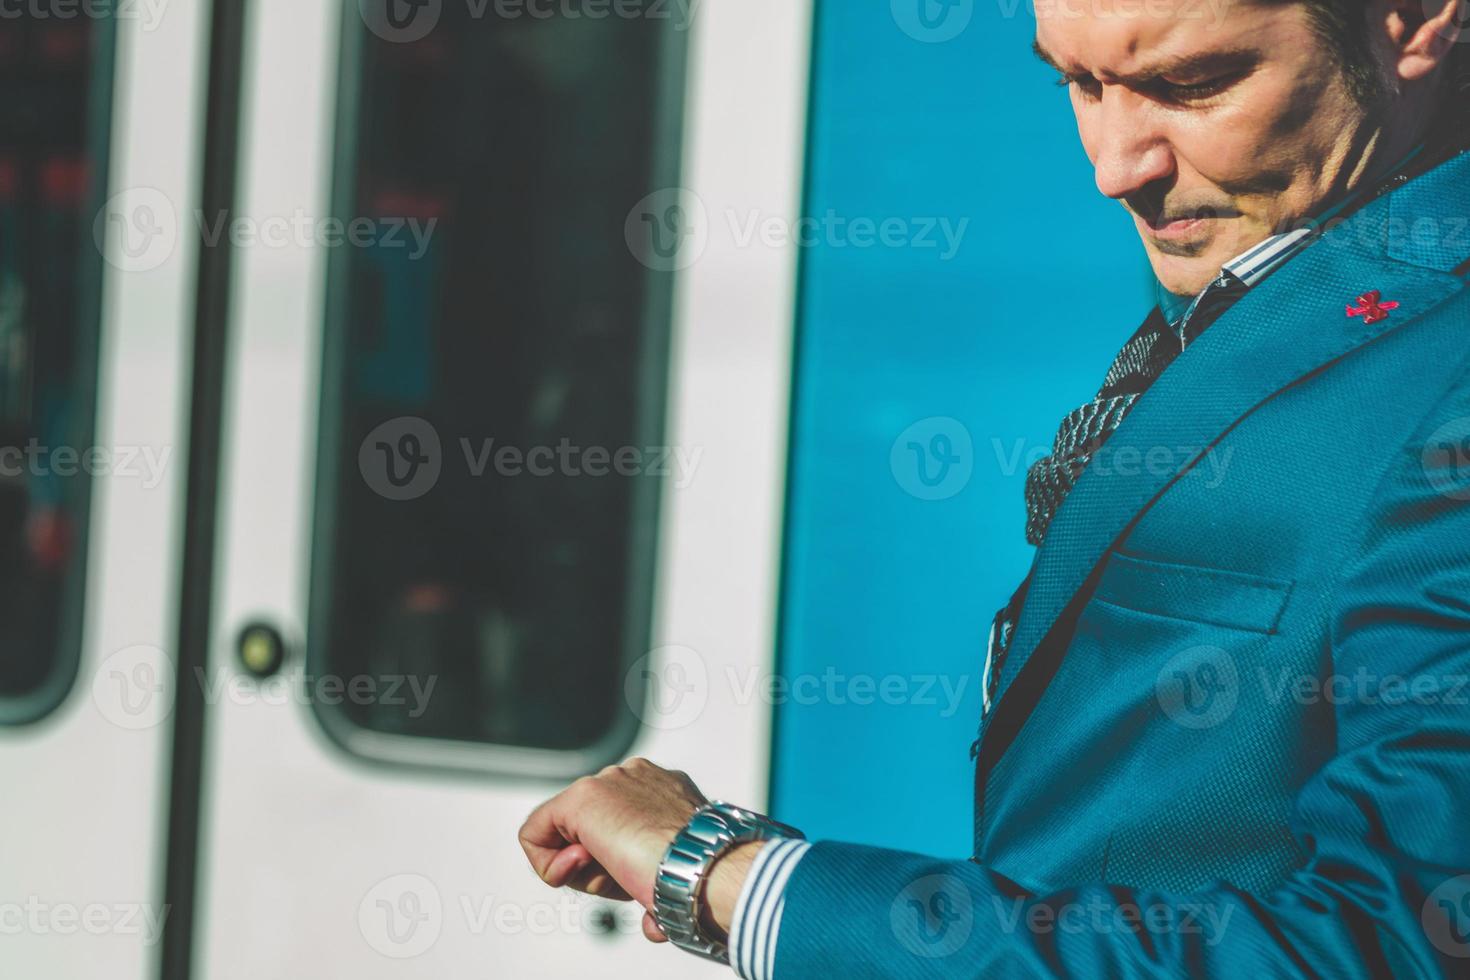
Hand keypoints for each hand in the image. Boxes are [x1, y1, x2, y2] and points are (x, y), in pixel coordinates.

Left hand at [520, 757, 722, 941]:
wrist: (705, 865)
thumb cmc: (702, 878)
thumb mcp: (677, 869)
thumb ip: (657, 876)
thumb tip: (652, 922)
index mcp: (662, 790)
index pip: (615, 828)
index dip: (614, 866)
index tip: (634, 881)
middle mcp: (634, 777)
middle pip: (589, 830)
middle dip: (600, 868)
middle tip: (627, 879)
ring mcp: (608, 782)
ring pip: (567, 834)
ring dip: (586, 869)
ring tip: (619, 872)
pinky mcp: (582, 798)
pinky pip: (536, 833)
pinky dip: (547, 863)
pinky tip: (580, 869)